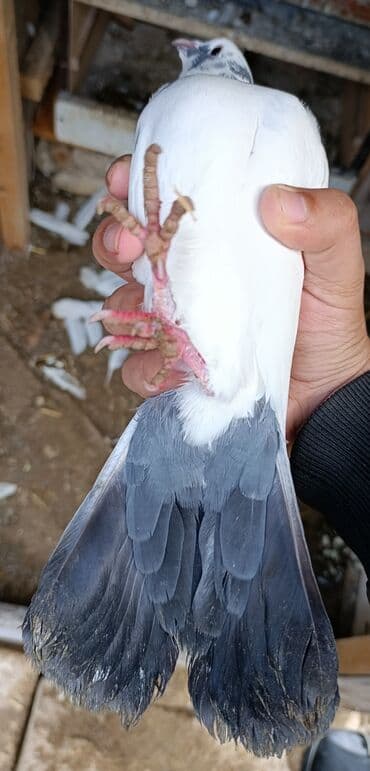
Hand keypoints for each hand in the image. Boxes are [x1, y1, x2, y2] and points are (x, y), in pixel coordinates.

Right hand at [93, 159, 369, 438]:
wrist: (323, 395)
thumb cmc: (327, 324)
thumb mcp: (337, 265)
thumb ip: (326, 223)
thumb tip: (277, 199)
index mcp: (221, 236)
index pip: (167, 198)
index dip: (136, 183)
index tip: (122, 179)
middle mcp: (189, 274)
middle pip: (126, 245)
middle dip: (115, 239)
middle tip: (129, 246)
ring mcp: (174, 320)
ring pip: (121, 304)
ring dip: (130, 308)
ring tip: (165, 319)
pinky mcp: (169, 365)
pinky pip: (136, 364)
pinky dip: (150, 366)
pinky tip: (181, 368)